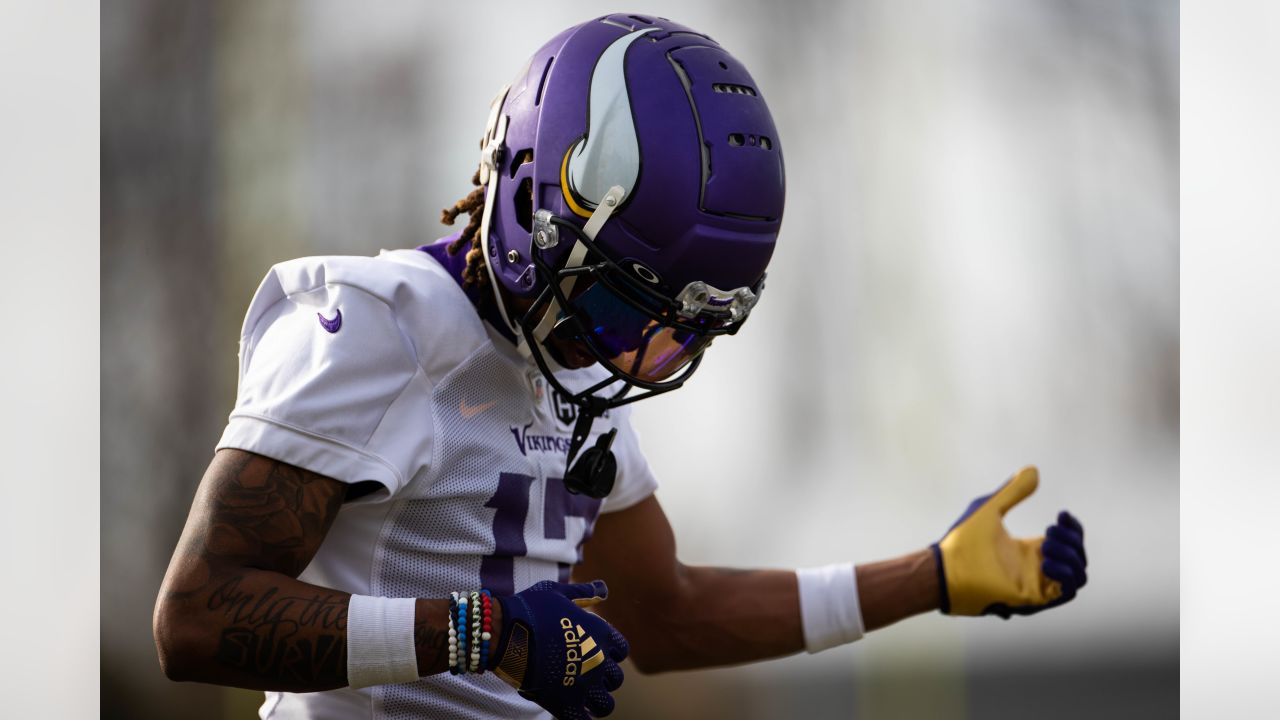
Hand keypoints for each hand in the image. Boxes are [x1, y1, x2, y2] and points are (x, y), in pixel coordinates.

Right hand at [491, 580, 627, 718]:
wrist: (503, 631)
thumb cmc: (529, 608)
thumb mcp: (558, 592)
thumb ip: (584, 593)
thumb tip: (604, 589)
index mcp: (601, 633)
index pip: (621, 650)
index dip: (610, 653)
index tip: (595, 654)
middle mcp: (598, 660)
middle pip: (616, 679)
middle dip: (603, 679)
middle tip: (584, 676)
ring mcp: (583, 684)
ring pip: (605, 705)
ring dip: (596, 702)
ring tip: (581, 698)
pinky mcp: (565, 703)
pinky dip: (581, 718)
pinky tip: (571, 711)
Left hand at [931, 466, 1087, 617]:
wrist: (945, 568)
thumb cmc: (962, 541)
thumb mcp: (991, 508)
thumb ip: (1012, 491)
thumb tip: (1033, 471)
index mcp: (1029, 550)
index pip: (1068, 543)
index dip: (1073, 529)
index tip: (1062, 514)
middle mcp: (1036, 568)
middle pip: (1077, 558)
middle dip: (1072, 541)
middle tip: (1050, 530)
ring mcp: (1035, 584)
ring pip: (1077, 576)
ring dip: (1071, 557)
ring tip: (1046, 543)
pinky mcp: (1032, 598)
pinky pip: (1066, 592)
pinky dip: (1066, 575)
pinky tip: (1045, 560)